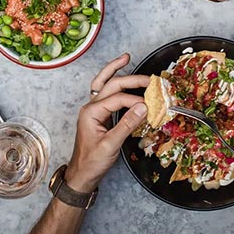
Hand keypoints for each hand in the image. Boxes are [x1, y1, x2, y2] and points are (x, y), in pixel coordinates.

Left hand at [64, 54, 148, 192]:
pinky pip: (106, 93)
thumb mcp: (110, 144)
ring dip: (115, 70)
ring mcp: (94, 109)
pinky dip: (115, 83)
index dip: (136, 101)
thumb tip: (143, 107)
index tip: (151, 106)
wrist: (82, 174)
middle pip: (111, 84)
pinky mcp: (98, 114)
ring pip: (104, 83)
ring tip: (127, 59)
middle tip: (149, 78)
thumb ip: (127, 124)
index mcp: (91, 112)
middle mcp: (91, 107)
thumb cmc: (92, 162)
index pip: (118, 99)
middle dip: (130, 78)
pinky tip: (122, 78)